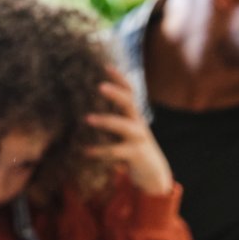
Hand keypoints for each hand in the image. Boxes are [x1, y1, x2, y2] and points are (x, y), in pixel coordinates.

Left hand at [86, 68, 174, 196]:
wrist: (153, 172)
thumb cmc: (133, 148)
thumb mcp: (125, 130)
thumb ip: (113, 118)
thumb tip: (86, 105)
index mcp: (134, 115)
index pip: (129, 91)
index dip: (119, 78)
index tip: (106, 66)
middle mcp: (138, 123)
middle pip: (129, 102)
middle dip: (115, 93)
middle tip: (99, 86)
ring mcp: (138, 138)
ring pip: (123, 126)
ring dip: (105, 121)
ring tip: (87, 119)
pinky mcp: (136, 154)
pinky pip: (116, 151)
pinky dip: (99, 151)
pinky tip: (85, 151)